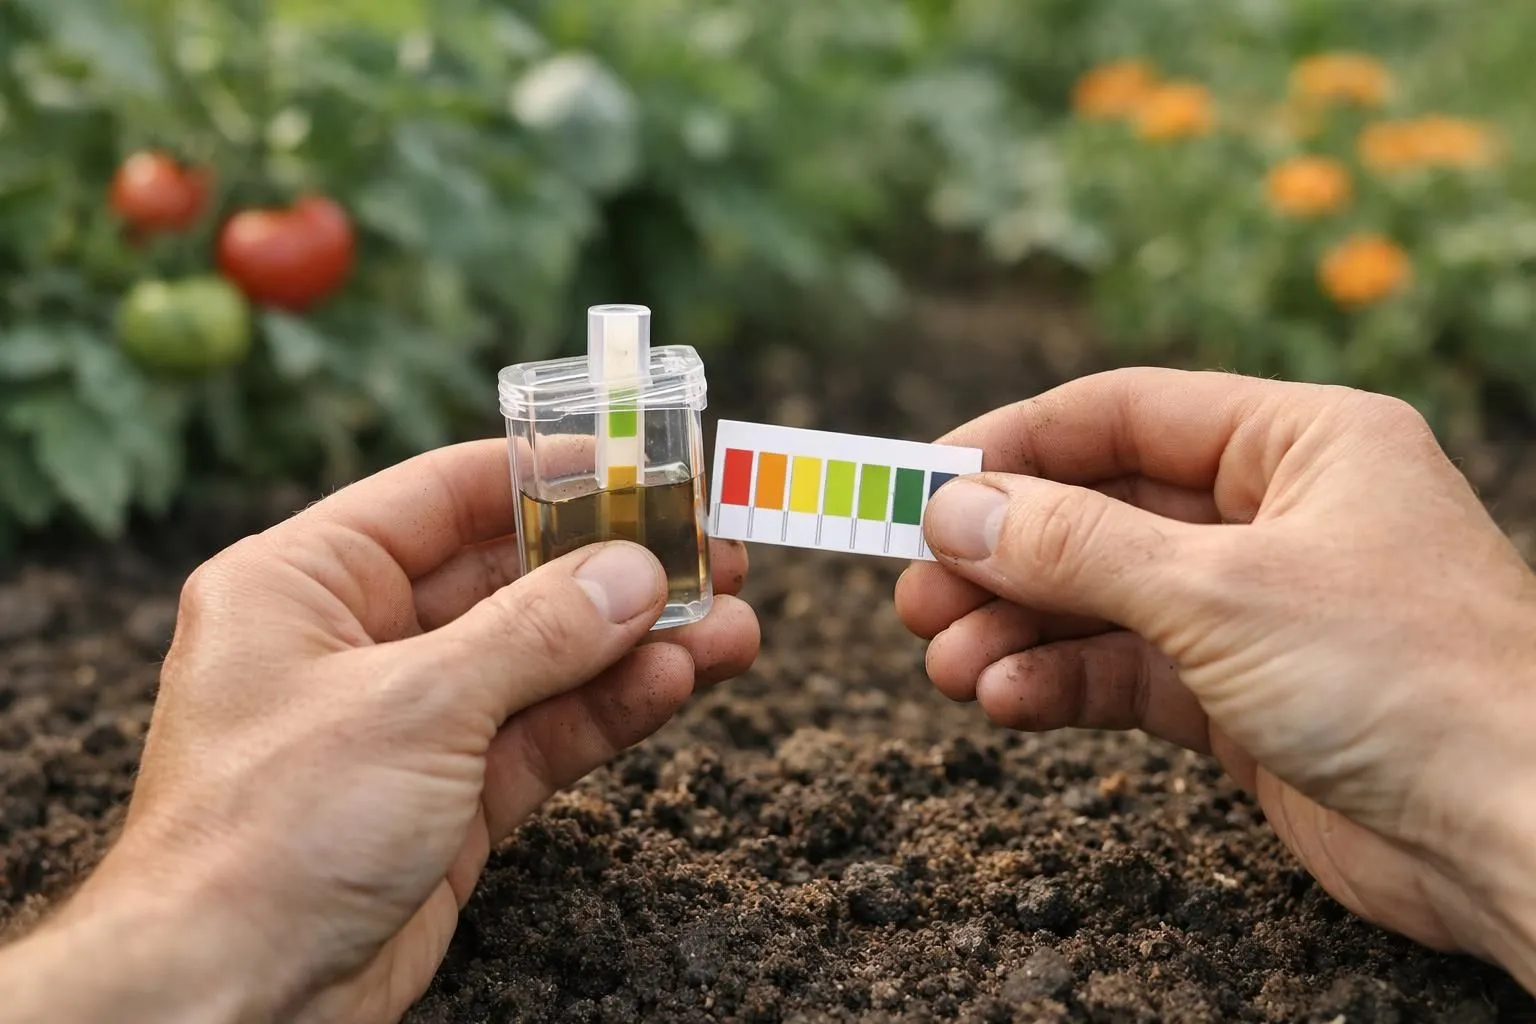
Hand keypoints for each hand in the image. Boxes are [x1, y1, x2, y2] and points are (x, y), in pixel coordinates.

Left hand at [1, 439, 757, 1022]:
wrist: (231, 1005)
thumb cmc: (271, 835)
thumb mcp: (416, 706)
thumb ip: (536, 632)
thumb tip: (634, 574)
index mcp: (306, 582)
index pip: (444, 495)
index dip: (548, 474)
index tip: (642, 463)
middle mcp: (358, 642)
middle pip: (509, 579)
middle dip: (612, 568)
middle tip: (711, 550)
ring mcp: (409, 723)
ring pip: (542, 661)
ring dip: (634, 643)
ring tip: (728, 624)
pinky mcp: (449, 798)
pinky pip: (543, 733)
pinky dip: (610, 709)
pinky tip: (678, 682)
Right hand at [896, 368, 1535, 987]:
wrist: (1518, 837)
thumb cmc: (1405, 678)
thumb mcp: (1216, 592)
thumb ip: (1074, 546)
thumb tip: (953, 508)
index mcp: (1300, 442)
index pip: (1125, 413)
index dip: (1016, 444)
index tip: (924, 482)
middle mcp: (1277, 515)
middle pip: (1101, 512)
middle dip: (1004, 555)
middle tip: (914, 592)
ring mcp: (1258, 609)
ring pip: (1103, 599)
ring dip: (1017, 629)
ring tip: (944, 662)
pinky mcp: (1245, 697)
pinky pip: (1128, 672)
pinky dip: (1062, 684)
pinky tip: (1005, 703)